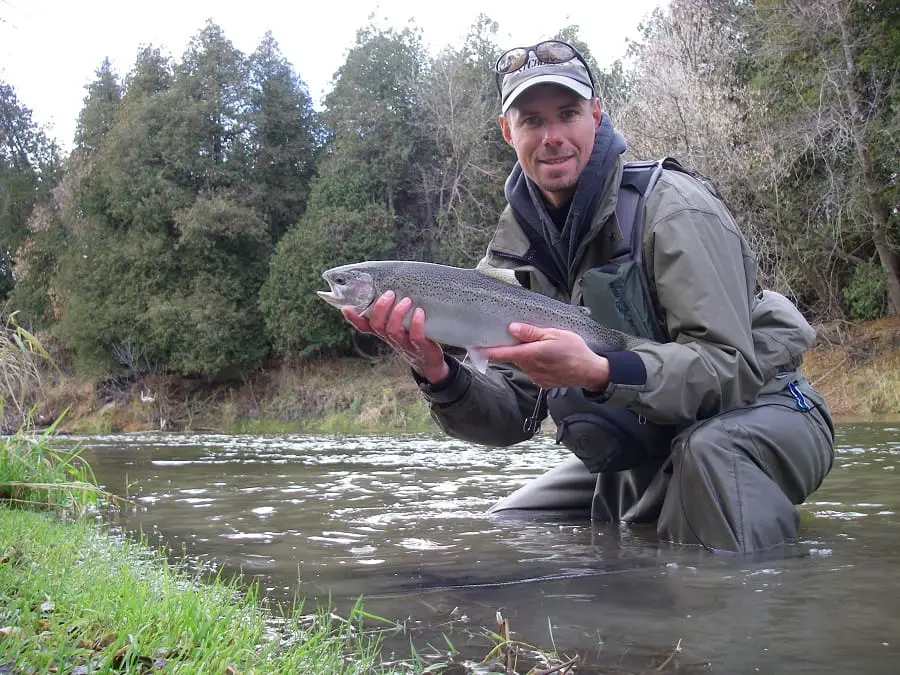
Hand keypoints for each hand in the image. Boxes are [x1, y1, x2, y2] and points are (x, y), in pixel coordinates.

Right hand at [341, 291, 449, 384]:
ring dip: (397, 313)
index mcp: (383, 332)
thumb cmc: (413, 338)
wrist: (429, 362)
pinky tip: (419, 312)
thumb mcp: (400, 325)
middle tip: (390, 293)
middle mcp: (390, 338)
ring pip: (393, 330)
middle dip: (381, 308)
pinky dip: (416, 323)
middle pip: (377, 325)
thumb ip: (392, 313)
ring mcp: (404, 344)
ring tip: (407, 300)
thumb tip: (387, 290)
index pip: (364, 327)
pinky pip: (415, 336)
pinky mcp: (419, 348)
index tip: (346, 308)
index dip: (354, 318)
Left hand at [482, 323, 609, 390]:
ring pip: (524, 363)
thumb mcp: (555, 334)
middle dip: (515, 347)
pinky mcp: (542, 382)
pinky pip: (533, 371)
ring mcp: (536, 377)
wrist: (591, 372)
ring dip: (527, 355)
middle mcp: (530, 368)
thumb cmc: (575, 350)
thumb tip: (512, 328)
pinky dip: (536, 364)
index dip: (488, 351)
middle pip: (514, 356)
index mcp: (531, 354)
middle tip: (525, 337)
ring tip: (545, 348)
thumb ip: (532, 332)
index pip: (503, 353)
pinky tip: (550, 360)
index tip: (475, 348)